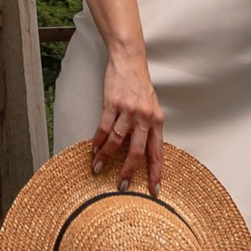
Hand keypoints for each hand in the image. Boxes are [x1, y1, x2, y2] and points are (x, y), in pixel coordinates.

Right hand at [91, 45, 164, 193]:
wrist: (129, 60)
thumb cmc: (140, 85)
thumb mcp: (151, 107)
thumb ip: (149, 127)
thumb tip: (144, 151)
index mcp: (157, 121)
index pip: (157, 152)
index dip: (156, 172)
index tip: (154, 190)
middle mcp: (144, 117)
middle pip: (137, 151)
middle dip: (129, 171)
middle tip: (122, 186)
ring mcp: (128, 110)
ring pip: (116, 141)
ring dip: (106, 157)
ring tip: (98, 168)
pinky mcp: (113, 103)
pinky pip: (104, 127)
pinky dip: (97, 141)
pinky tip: (93, 150)